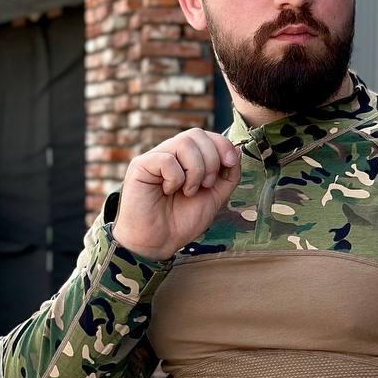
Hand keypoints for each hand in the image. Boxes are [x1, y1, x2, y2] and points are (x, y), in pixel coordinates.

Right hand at [112, 128, 242, 260]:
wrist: (159, 243)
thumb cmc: (182, 222)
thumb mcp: (214, 197)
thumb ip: (228, 176)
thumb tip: (237, 151)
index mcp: (185, 159)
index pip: (205, 136)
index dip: (222, 145)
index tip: (231, 163)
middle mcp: (170, 153)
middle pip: (196, 134)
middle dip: (211, 160)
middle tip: (206, 185)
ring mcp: (154, 158)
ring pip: (184, 143)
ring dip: (195, 171)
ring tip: (188, 191)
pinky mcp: (140, 166)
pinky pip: (166, 159)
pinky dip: (175, 178)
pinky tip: (169, 191)